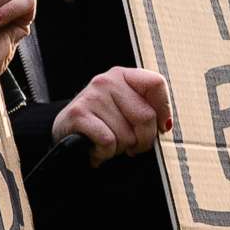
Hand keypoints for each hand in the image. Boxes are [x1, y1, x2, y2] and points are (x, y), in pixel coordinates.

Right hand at [54, 67, 172, 163]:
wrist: (64, 133)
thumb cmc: (101, 123)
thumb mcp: (124, 108)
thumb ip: (145, 109)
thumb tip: (166, 125)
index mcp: (122, 75)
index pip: (155, 83)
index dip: (164, 109)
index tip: (161, 127)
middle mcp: (106, 80)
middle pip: (145, 116)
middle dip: (142, 140)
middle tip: (131, 146)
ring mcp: (91, 96)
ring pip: (126, 134)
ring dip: (120, 149)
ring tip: (107, 144)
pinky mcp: (78, 115)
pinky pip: (108, 141)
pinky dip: (104, 153)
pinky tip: (95, 149)